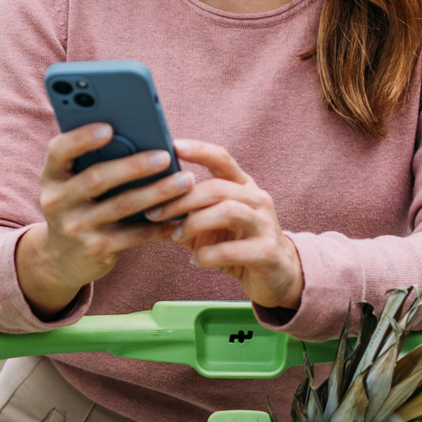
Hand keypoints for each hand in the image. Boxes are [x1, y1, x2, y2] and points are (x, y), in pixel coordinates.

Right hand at [16, 123, 192, 317]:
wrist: (62, 258)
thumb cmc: (78, 204)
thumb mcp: (72, 183)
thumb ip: (93, 161)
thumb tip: (140, 135)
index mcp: (52, 176)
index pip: (59, 151)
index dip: (82, 138)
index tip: (109, 127)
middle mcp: (57, 201)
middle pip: (97, 178)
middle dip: (134, 165)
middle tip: (165, 156)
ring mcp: (75, 227)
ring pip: (122, 205)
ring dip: (157, 192)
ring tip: (185, 181)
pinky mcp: (95, 249)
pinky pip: (133, 234)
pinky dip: (159, 223)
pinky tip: (180, 213)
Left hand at [149, 140, 303, 311]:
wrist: (277, 275)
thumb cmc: (237, 244)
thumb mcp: (210, 226)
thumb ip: (184, 214)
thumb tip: (144, 206)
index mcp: (243, 186)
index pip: (222, 159)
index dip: (199, 150)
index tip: (173, 146)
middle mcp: (257, 199)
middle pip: (218, 188)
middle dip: (182, 199)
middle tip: (154, 213)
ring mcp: (265, 224)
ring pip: (228, 212)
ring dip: (195, 223)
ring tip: (176, 235)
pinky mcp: (267, 252)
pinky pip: (233, 250)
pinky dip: (208, 255)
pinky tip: (195, 261)